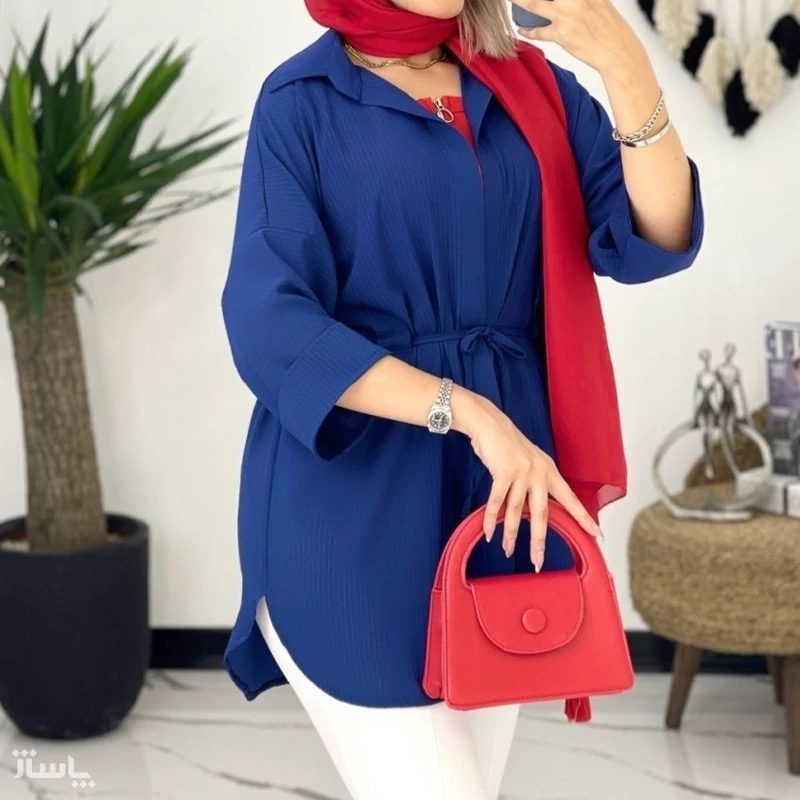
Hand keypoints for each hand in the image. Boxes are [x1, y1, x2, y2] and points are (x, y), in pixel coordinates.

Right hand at [453, 387, 602, 571]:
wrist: (490, 423)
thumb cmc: (507, 445)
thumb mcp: (529, 463)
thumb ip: (533, 484)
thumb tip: (531, 511)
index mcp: (549, 471)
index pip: (571, 500)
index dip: (584, 519)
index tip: (598, 535)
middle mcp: (539, 473)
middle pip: (541, 514)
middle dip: (539, 540)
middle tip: (538, 561)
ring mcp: (522, 472)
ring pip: (516, 511)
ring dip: (510, 533)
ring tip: (507, 550)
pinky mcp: (504, 471)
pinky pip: (497, 502)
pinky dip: (491, 519)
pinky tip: (489, 532)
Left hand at [513, 0, 647, 77]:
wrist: (618, 51)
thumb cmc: (608, 28)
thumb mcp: (597, 1)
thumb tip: (560, 1)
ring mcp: (569, 14)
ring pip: (534, 4)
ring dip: (519, 2)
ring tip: (511, 1)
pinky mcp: (563, 34)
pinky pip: (539, 31)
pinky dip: (528, 31)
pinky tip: (522, 30)